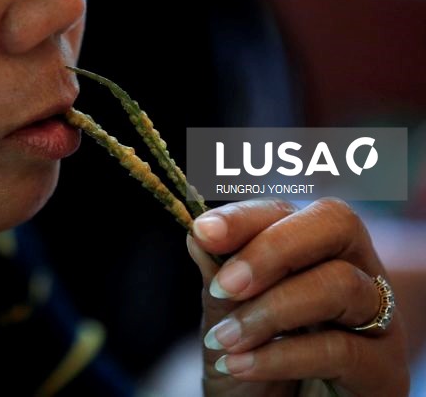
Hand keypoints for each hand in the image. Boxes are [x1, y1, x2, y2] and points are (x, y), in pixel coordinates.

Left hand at [187, 198, 408, 396]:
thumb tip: (198, 235)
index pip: (288, 211)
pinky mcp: (386, 371)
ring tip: (225, 340)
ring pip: (339, 283)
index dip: (245, 217)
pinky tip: (241, 365)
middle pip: (336, 224)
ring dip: (270, 310)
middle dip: (273, 250)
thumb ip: (217, 278)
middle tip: (226, 285)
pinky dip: (281, 356)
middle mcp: (355, 273)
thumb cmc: (251, 372)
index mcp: (312, 252)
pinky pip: (341, 348)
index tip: (204, 232)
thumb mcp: (224, 322)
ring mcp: (378, 320)